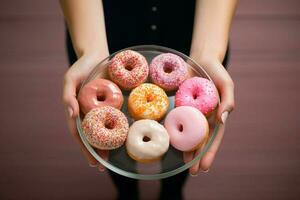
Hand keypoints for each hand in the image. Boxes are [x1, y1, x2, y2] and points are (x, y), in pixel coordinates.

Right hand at [62, 52, 108, 171]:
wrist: (96, 55)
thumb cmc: (81, 67)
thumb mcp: (71, 79)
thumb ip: (68, 96)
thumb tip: (72, 115)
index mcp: (77, 110)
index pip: (80, 134)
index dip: (85, 148)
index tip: (92, 161)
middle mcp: (88, 112)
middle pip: (92, 136)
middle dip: (96, 152)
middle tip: (102, 166)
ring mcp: (100, 109)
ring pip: (103, 130)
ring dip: (107, 144)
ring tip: (113, 158)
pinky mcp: (111, 103)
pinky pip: (114, 117)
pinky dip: (117, 128)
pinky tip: (123, 137)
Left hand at [184, 56, 234, 175]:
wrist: (200, 59)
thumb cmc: (216, 71)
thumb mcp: (226, 84)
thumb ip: (228, 100)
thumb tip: (223, 120)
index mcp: (216, 115)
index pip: (214, 138)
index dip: (210, 153)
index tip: (205, 167)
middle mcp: (203, 117)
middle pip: (200, 141)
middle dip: (198, 157)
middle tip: (193, 173)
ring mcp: (190, 113)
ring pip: (188, 135)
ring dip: (186, 150)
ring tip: (183, 164)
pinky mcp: (179, 106)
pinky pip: (176, 121)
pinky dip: (173, 132)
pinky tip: (169, 142)